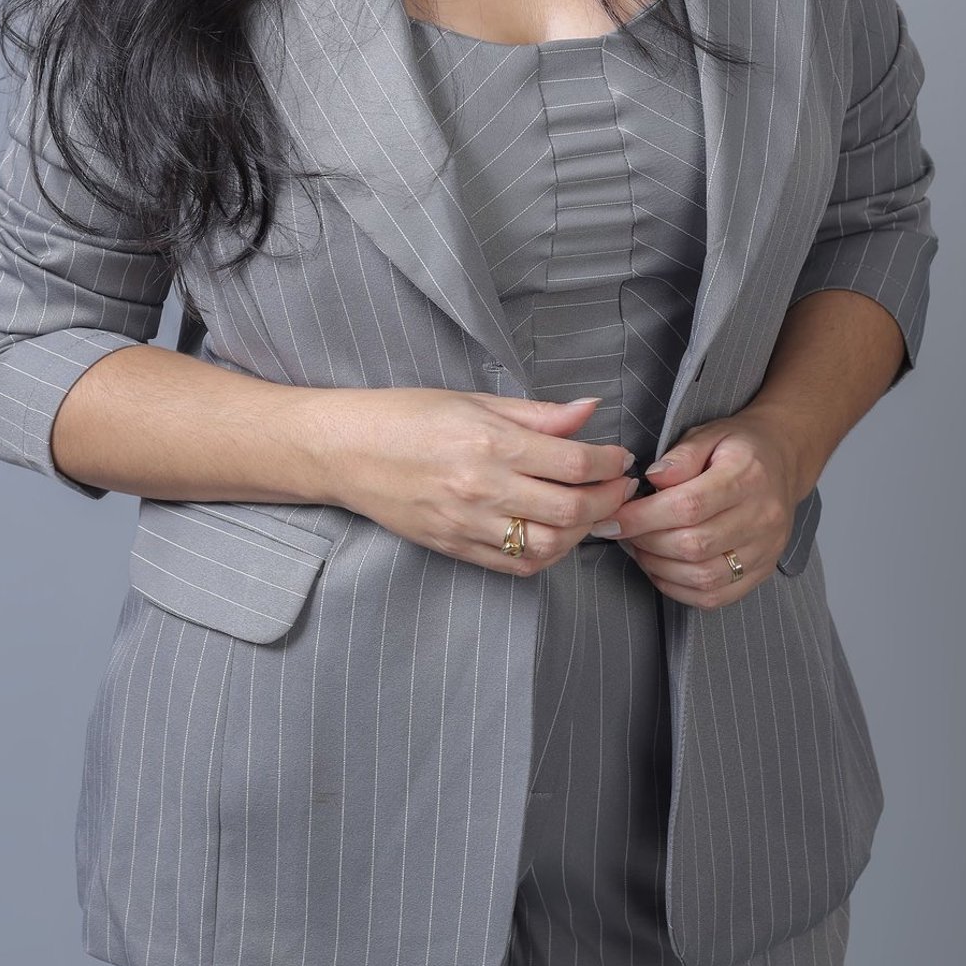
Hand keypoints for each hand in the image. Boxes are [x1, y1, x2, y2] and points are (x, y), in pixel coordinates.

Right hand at [316, 387, 639, 575]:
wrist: (345, 450)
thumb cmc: (406, 416)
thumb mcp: (473, 400)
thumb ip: (536, 413)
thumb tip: (589, 410)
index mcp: (490, 441)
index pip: (574, 462)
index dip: (608, 462)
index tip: (619, 457)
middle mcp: (482, 487)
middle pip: (572, 508)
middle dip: (609, 499)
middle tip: (621, 488)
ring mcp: (468, 524)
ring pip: (550, 545)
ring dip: (584, 532)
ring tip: (592, 512)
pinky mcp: (455, 548)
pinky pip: (516, 565)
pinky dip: (548, 556)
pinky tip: (557, 534)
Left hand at [599, 404, 821, 607]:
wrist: (783, 462)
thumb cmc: (738, 447)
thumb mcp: (709, 434)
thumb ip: (680, 456)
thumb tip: (651, 480)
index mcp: (748, 477)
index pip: (688, 506)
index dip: (643, 516)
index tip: (613, 517)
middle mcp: (763, 518)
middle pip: (694, 545)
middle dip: (646, 542)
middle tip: (622, 530)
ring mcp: (765, 551)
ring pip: (703, 577)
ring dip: (658, 567)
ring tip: (639, 547)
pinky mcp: (761, 573)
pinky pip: (714, 597)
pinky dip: (678, 588)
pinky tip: (661, 568)